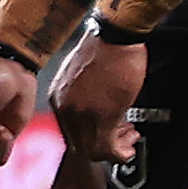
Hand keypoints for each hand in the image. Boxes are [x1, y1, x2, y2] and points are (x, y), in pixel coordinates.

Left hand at [48, 25, 146, 170]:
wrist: (116, 36)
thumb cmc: (104, 48)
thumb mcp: (80, 76)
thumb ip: (79, 97)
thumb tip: (92, 114)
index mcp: (58, 98)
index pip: (69, 133)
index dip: (91, 138)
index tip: (107, 134)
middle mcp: (65, 108)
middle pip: (79, 146)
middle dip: (104, 147)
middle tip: (122, 139)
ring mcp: (83, 113)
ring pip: (93, 151)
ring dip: (114, 150)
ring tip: (129, 137)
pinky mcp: (104, 115)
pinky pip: (107, 148)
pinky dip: (120, 153)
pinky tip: (129, 145)